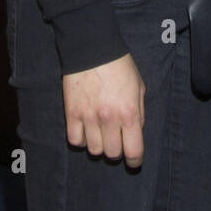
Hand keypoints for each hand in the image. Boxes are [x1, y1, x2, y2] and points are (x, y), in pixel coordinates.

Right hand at [62, 52, 145, 166]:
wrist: (92, 49)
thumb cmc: (120, 66)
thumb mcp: (139, 87)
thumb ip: (139, 113)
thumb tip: (135, 133)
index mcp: (129, 113)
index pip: (134, 151)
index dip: (135, 161)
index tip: (134, 161)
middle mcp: (109, 119)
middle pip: (112, 154)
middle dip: (117, 151)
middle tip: (117, 141)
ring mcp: (89, 118)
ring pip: (94, 150)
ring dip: (99, 146)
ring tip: (101, 133)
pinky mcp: (71, 114)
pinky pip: (75, 141)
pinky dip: (81, 140)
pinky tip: (86, 130)